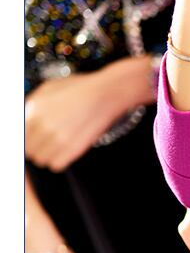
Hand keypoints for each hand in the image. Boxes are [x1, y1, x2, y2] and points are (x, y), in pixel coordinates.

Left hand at [25, 58, 152, 171]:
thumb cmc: (81, 88)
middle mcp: (42, 124)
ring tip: (58, 146)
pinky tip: (66, 151)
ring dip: (48, 156)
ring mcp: (57, 137)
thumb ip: (31, 104)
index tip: (31, 140)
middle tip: (48, 142)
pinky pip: (56, 165)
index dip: (27, 138)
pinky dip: (60, 161)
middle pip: (29, 150)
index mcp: (33, 109)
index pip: (19, 136)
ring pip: (41, 160)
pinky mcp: (72, 148)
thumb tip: (23, 120)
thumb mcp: (49, 87)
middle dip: (37, 148)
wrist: (106, 93)